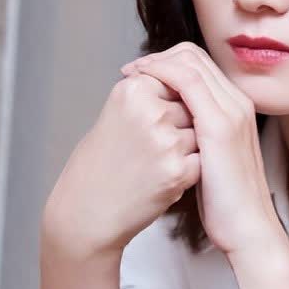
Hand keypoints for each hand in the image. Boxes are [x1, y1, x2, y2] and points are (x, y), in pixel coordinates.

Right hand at [42, 67, 199, 260]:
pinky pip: (201, 160)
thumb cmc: (102, 161)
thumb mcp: (118, 111)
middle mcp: (150, 112)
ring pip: (200, 134)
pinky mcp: (178, 171)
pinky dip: (188, 169)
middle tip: (152, 146)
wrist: (87, 209)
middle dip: (181, 125)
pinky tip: (163, 175)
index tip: (152, 121)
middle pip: (192, 107)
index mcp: (133, 89)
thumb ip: (153, 93)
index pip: (177, 81)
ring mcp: (166, 142)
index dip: (171, 104)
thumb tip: (191, 79)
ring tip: (156, 161)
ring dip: (187, 147)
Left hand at [119, 42, 281, 256]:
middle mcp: (237, 104)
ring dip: (155, 62)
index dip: (168, 63)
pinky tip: (140, 84)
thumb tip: (171, 132)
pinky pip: (187, 81)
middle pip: (195, 57)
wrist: (247, 229)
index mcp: (236, 111)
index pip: (200, 67)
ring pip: (190, 62)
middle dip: (158, 57)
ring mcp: (231, 112)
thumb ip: (197, 140)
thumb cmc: (225, 203)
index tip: (141, 75)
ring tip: (131, 75)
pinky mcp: (220, 125)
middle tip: (131, 71)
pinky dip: (161, 75)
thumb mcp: (210, 162)